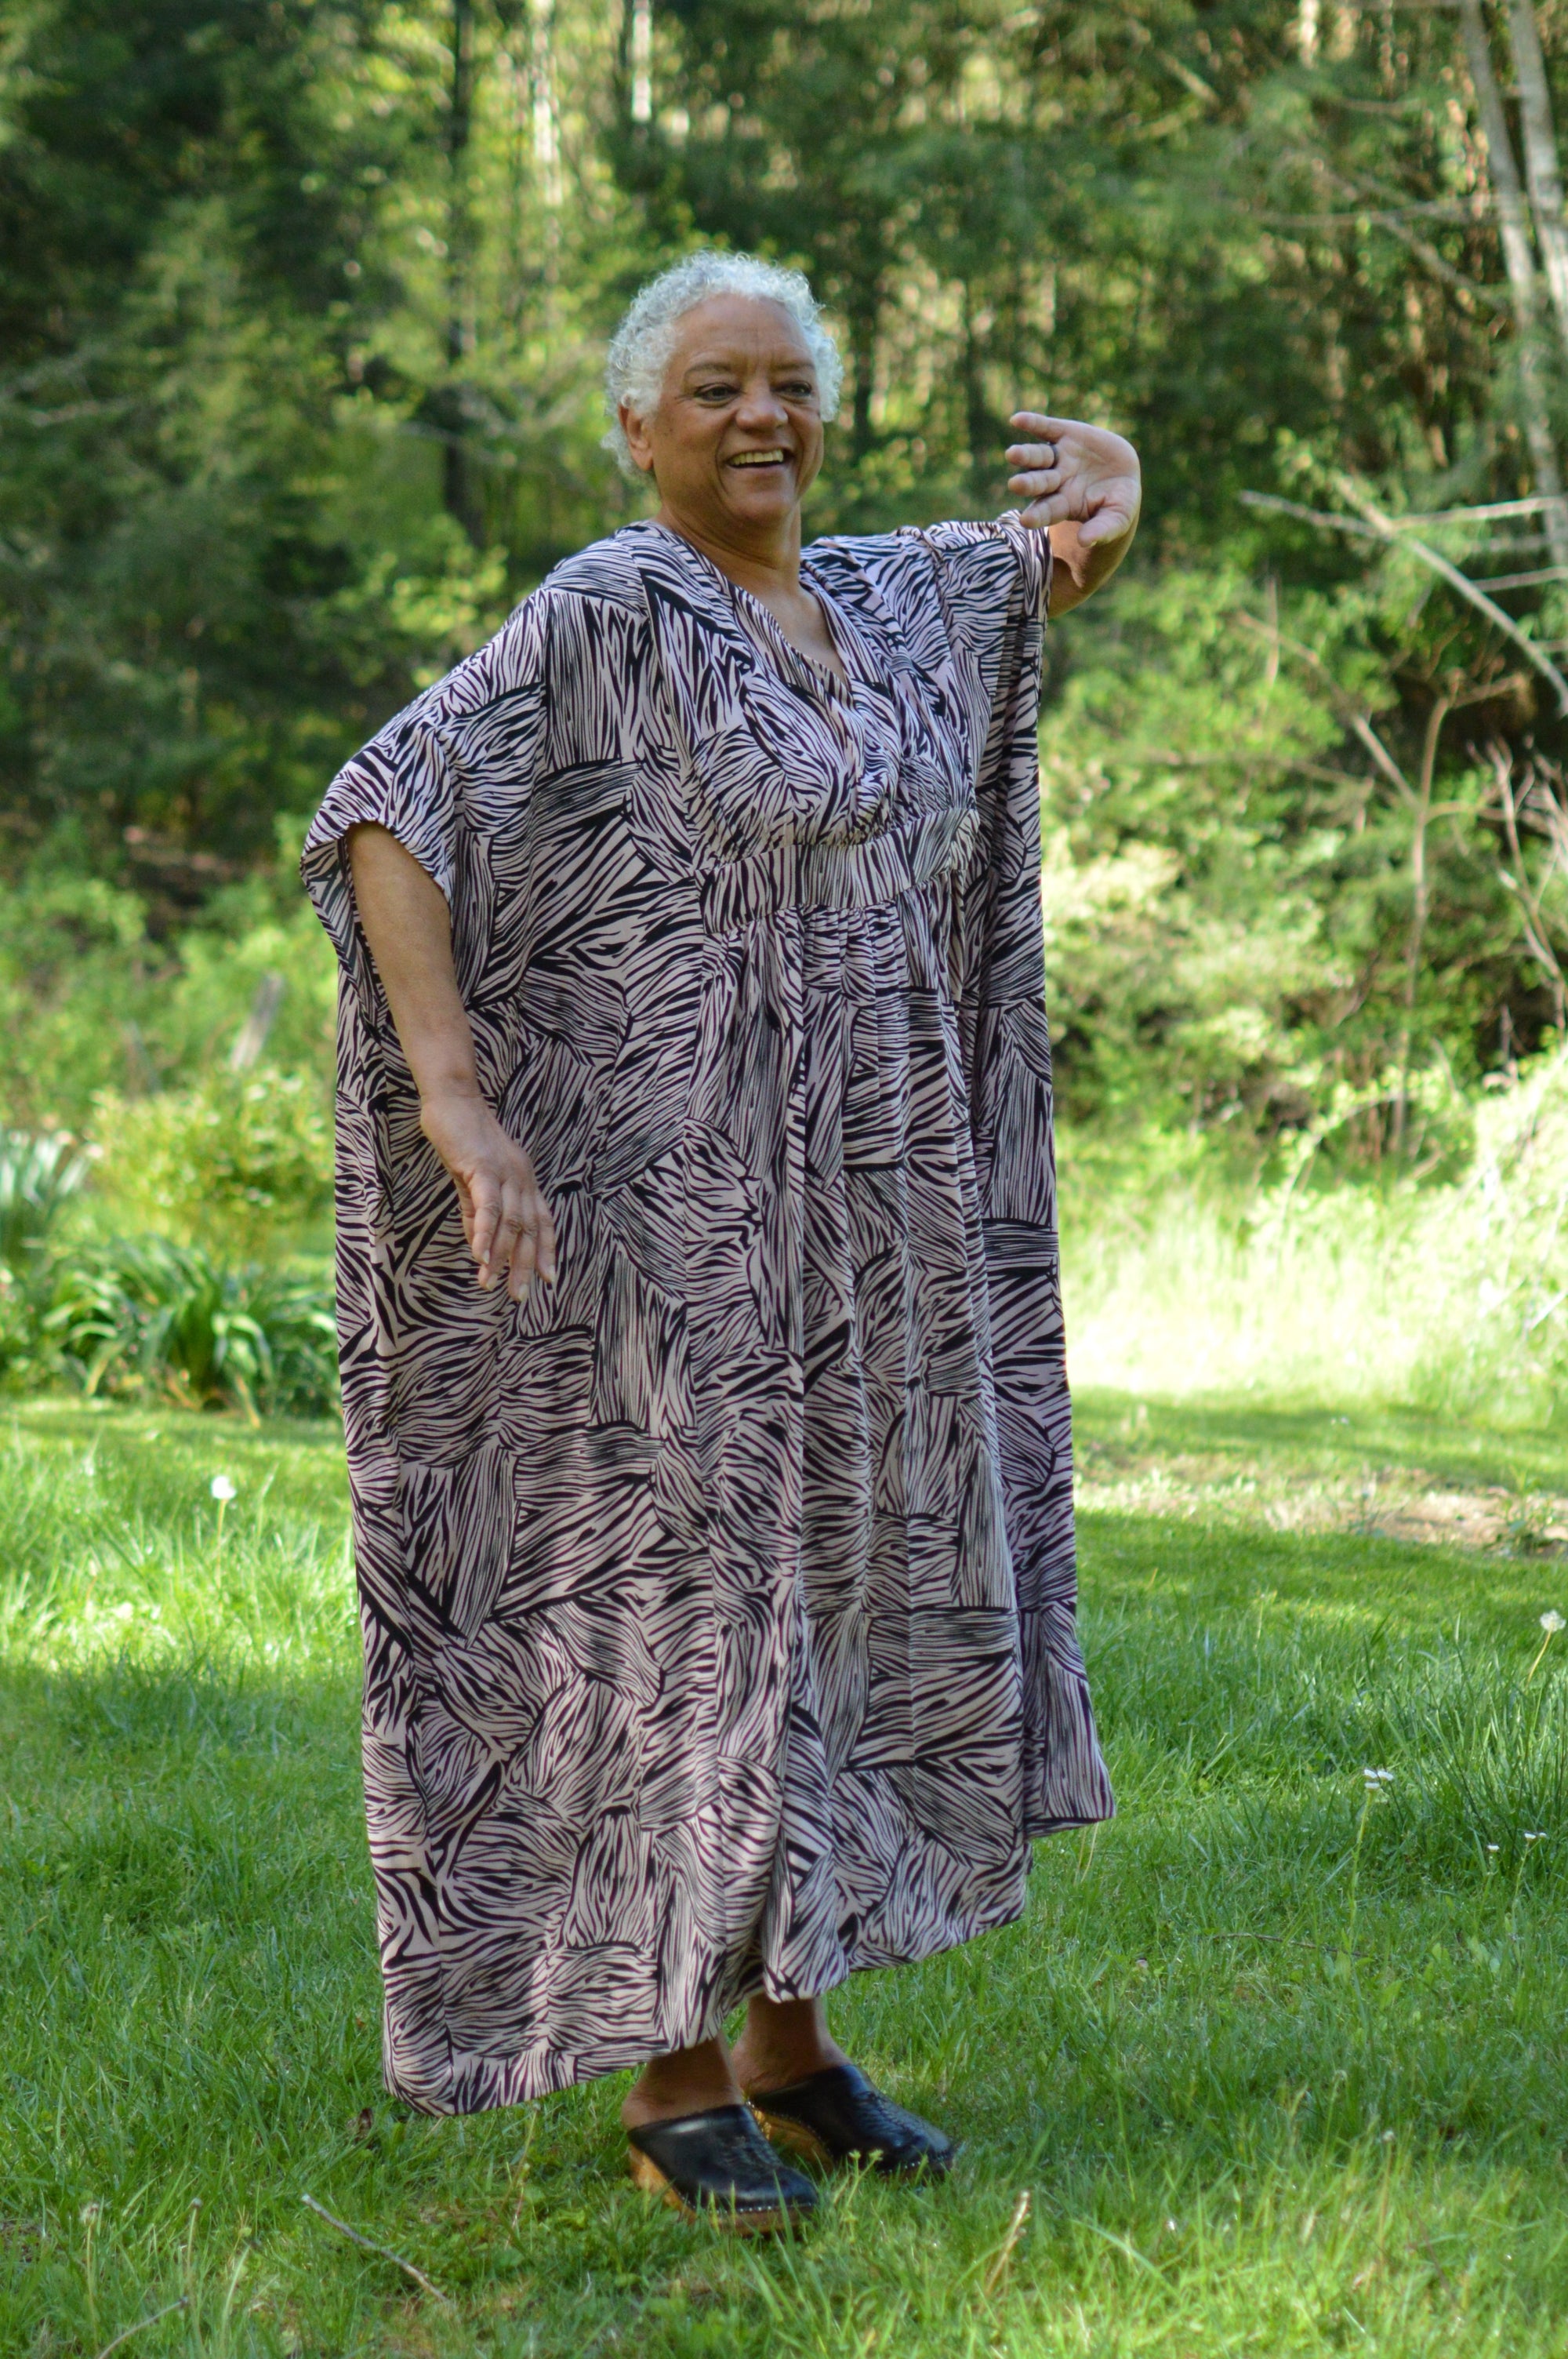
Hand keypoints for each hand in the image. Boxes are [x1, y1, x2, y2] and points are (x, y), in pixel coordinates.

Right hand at [419, 1088, 557, 1300]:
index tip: (549, 1278)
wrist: (451, 1101)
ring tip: (491, 1284)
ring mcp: (506, 1172)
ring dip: (501, 1257)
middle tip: (520, 1296)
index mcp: (524, 1179)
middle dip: (526, 1265)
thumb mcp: (472, 1180)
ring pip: (510, 1223)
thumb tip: (478, 1245)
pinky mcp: (484, 1167)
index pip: (542, 1220)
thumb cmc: (462, 1138)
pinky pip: (488, 1206)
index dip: (547, 1250)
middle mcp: (522, 1178)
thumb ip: (476, 1211)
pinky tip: (479, 1256)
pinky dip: (484, 1233)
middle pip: (530, 1229)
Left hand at [1005, 412, 1141, 545]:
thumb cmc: (1118, 503)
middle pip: (1039, 482)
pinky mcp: (1066, 434)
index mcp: (1064, 504)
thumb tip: (1085, 540)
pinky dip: (1033, 423)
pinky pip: (1046, 428)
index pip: (1047, 511)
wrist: (1124, 473)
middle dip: (1028, 483)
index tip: (1026, 521)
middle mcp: (1056, 481)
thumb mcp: (1117, 518)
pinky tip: (1017, 420)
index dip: (1037, 515)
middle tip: (1015, 484)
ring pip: (1038, 456)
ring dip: (1025, 455)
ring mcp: (1059, 457)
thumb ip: (1102, 530)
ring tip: (1012, 454)